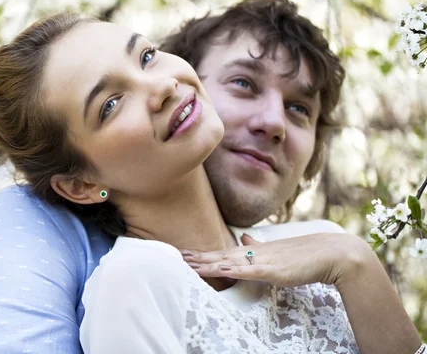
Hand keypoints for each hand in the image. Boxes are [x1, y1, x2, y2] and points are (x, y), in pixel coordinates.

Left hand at [181, 233, 372, 287]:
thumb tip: (243, 238)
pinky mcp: (275, 270)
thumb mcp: (277, 251)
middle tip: (177, 256)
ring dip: (209, 263)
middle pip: (221, 256)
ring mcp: (264, 261)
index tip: (185, 254)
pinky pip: (250, 270)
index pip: (224, 253)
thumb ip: (258, 246)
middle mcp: (256, 253)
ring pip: (230, 262)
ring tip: (189, 263)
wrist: (331, 253)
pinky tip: (220, 269)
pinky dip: (234, 269)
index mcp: (256, 251)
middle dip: (199, 257)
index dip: (204, 254)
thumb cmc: (306, 254)